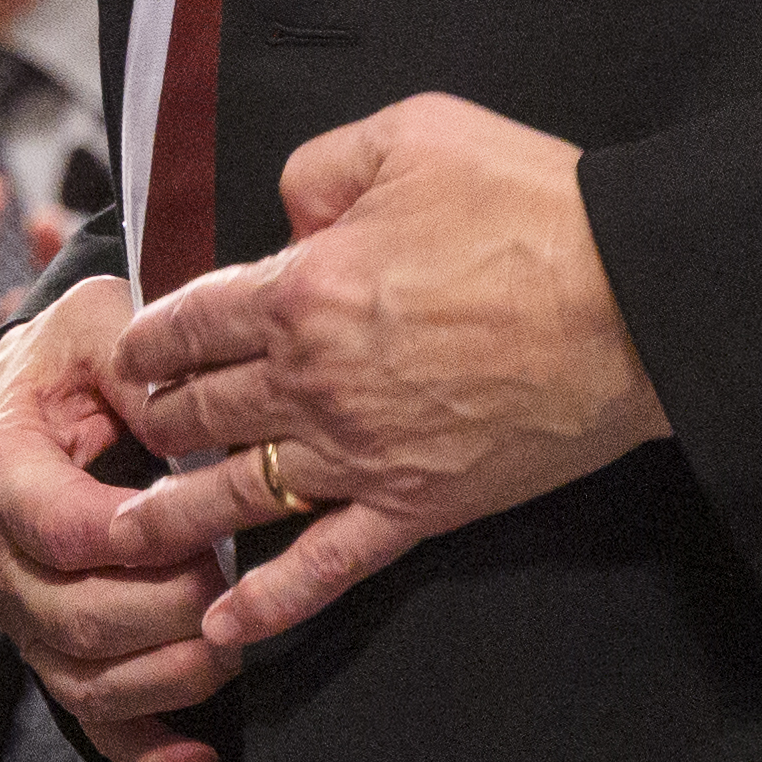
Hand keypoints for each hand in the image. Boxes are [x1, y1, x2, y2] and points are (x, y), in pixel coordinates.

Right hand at [0, 278, 236, 761]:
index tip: (204, 526)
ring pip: (87, 681)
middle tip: (233, 580)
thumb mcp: (102, 326)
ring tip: (230, 647)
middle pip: (81, 620)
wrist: (40, 381)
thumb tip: (187, 421)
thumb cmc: (73, 353)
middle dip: (172, 611)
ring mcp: (16, 611)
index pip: (67, 533)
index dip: (145, 543)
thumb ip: (140, 369)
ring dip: (169, 679)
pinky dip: (146, 751)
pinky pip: (89, 717)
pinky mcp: (45, 646)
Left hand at [104, 93, 667, 651]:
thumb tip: (289, 213)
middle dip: (155, 422)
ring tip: (129, 534)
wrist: (633, 299)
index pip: (188, 322)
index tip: (128, 355)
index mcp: (300, 289)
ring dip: (174, 515)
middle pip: (200, 412)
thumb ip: (322, 167)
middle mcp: (312, 382)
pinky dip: (270, 603)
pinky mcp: (417, 506)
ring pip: (236, 495)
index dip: (147, 340)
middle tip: (133, 433)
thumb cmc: (531, 208)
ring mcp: (361, 455)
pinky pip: (327, 565)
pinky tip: (225, 627)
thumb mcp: (413, 134)